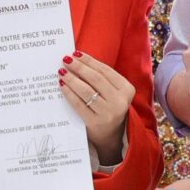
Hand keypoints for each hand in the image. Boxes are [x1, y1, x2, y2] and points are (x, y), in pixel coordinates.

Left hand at [60, 51, 135, 165]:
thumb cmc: (108, 107)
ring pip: (87, 91)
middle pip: (96, 79)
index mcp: (127, 89)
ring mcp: (108, 112)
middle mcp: (120, 101)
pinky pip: (79, 104)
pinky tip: (63, 85)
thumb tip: (77, 59)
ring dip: (72, 79)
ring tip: (62, 71)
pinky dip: (69, 93)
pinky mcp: (95, 122)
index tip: (76, 53)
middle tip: (65, 59)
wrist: (111, 135)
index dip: (89, 61)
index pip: (105, 71)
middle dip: (79, 67)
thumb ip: (101, 78)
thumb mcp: (112, 92)